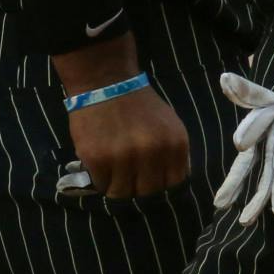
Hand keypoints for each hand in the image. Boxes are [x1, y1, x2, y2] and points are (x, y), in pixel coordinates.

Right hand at [66, 85, 191, 198]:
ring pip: (123, 194)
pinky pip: (102, 185)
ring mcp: (124, 157)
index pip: (173, 186)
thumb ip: (172, 155)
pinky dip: (100, 178)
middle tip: (129, 175)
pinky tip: (100, 163)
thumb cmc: (138, 104)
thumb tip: (168, 184)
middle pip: (148, 193)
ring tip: (113, 169)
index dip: (160, 185)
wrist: (105, 79)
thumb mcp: (168, 125)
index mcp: (175, 144)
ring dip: (117, 184)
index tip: (150, 180)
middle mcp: (153, 152)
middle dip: (138, 186)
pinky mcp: (98, 159)